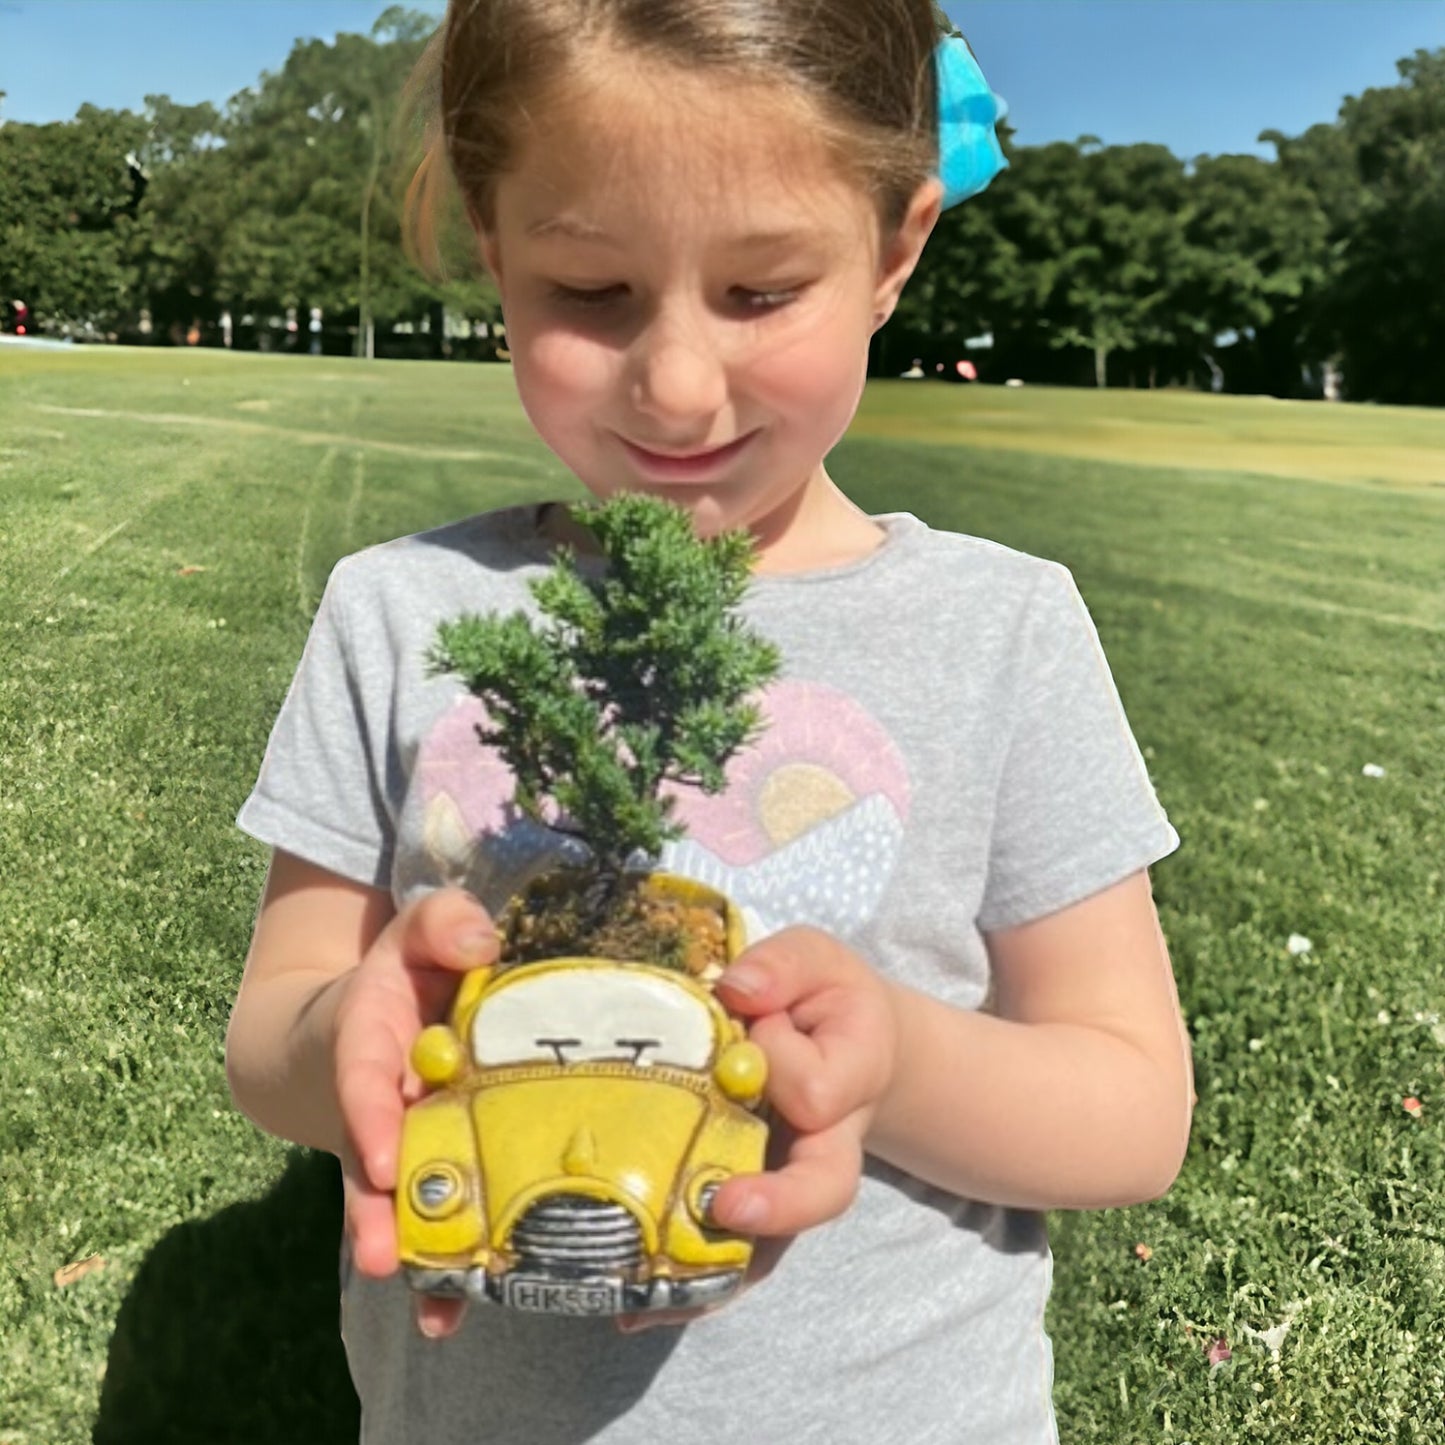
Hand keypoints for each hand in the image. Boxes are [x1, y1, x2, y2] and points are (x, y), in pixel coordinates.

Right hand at [332, 886, 497, 1339]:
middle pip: (372, 1167)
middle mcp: (380, 1109)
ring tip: (435, 1312)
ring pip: (402, 1208)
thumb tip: (480, 941)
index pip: (363, 1079)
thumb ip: (440, 923)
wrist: (362, 1021)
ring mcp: (403, 1150)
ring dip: (416, 1256)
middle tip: (383, 1256)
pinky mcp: (432, 1173)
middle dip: (378, 1212)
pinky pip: (436, 1219)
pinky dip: (444, 1266)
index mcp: (368, 1043)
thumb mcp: (412, 934)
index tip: (378, 1154)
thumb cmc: (400, 975)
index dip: (370, 1115)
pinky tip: (456, 1312)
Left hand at [616, 926, 898, 1332]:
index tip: (752, 1021)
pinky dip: (690, 1285)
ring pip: (770, 1245)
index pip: (816, 1089)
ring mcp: (789, 1184)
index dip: (780, 1064)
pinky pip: (733, 1257)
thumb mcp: (815, 960)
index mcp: (850, 1078)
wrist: (848, 1046)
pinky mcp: (754, 1207)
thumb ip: (783, 966)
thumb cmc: (824, 999)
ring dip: (715, 1271)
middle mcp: (827, 1144)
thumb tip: (735, 990)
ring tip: (648, 1296)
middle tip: (724, 1208)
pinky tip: (635, 1305)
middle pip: (821, 1191)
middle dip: (776, 1205)